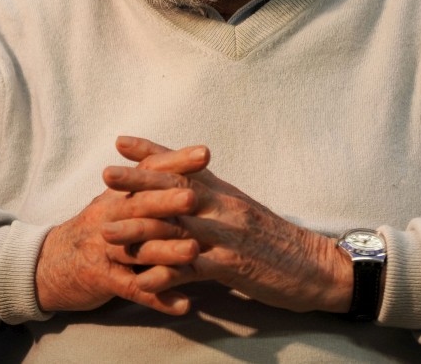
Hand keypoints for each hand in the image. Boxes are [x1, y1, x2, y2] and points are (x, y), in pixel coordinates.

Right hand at [34, 140, 208, 314]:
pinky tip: (184, 305)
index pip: (146, 171)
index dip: (174, 161)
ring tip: (194, 251)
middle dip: (166, 201)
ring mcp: (105, 249)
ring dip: (166, 251)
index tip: (205, 152)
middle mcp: (109, 217)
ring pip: (137, 249)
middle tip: (192, 197)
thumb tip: (180, 163)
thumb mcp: (111, 202)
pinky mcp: (102, 280)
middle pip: (139, 206)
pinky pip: (132, 289)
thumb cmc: (93, 230)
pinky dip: (158, 298)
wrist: (49, 264)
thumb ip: (141, 185)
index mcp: (116, 194)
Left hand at [104, 136, 352, 313]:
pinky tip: (141, 279)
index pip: (184, 165)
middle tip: (105, 173)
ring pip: (177, 226)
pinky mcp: (233, 266)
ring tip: (107, 230)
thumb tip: (182, 188)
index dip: (152, 152)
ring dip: (140, 228)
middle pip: (175, 188)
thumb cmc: (275, 241)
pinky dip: (165, 274)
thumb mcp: (243, 211)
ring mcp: (228, 236)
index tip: (121, 141)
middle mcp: (225, 207)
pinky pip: (192, 269)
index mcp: (225, 193)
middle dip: (138, 179)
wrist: (315, 267)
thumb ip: (212, 199)